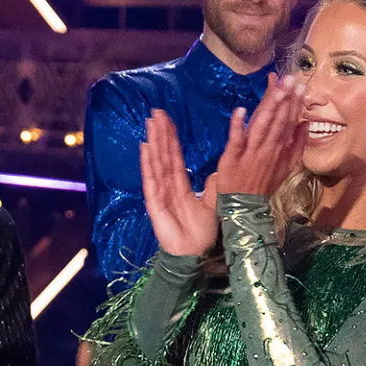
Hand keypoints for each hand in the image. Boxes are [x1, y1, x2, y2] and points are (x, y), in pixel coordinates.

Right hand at [140, 110, 218, 255]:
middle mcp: (167, 186)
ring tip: (150, 123)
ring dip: (153, 142)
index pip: (174, 157)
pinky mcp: (154, 203)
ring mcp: (159, 193)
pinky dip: (148, 164)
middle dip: (160, 133)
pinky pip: (151, 180)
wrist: (193, 253)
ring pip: (156, 163)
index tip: (166, 120)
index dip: (170, 138)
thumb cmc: (200, 232)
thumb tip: (220, 171)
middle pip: (163, 155)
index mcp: (180, 186)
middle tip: (156, 112)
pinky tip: (145, 147)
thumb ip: (214, 187)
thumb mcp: (213, 204)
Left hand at [210, 75, 304, 199]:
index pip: (289, 122)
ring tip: (277, 90)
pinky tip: (241, 110)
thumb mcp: (287, 167)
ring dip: (269, 108)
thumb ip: (297, 145)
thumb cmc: (264, 184)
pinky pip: (236, 138)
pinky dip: (238, 124)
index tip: (301, 85)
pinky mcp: (233, 156)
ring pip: (262, 127)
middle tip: (291, 79)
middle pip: (278, 121)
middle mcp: (268, 148)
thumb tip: (306, 124)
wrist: (245, 206)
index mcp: (280, 149)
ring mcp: (251, 152)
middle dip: (286, 100)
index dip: (295, 104)